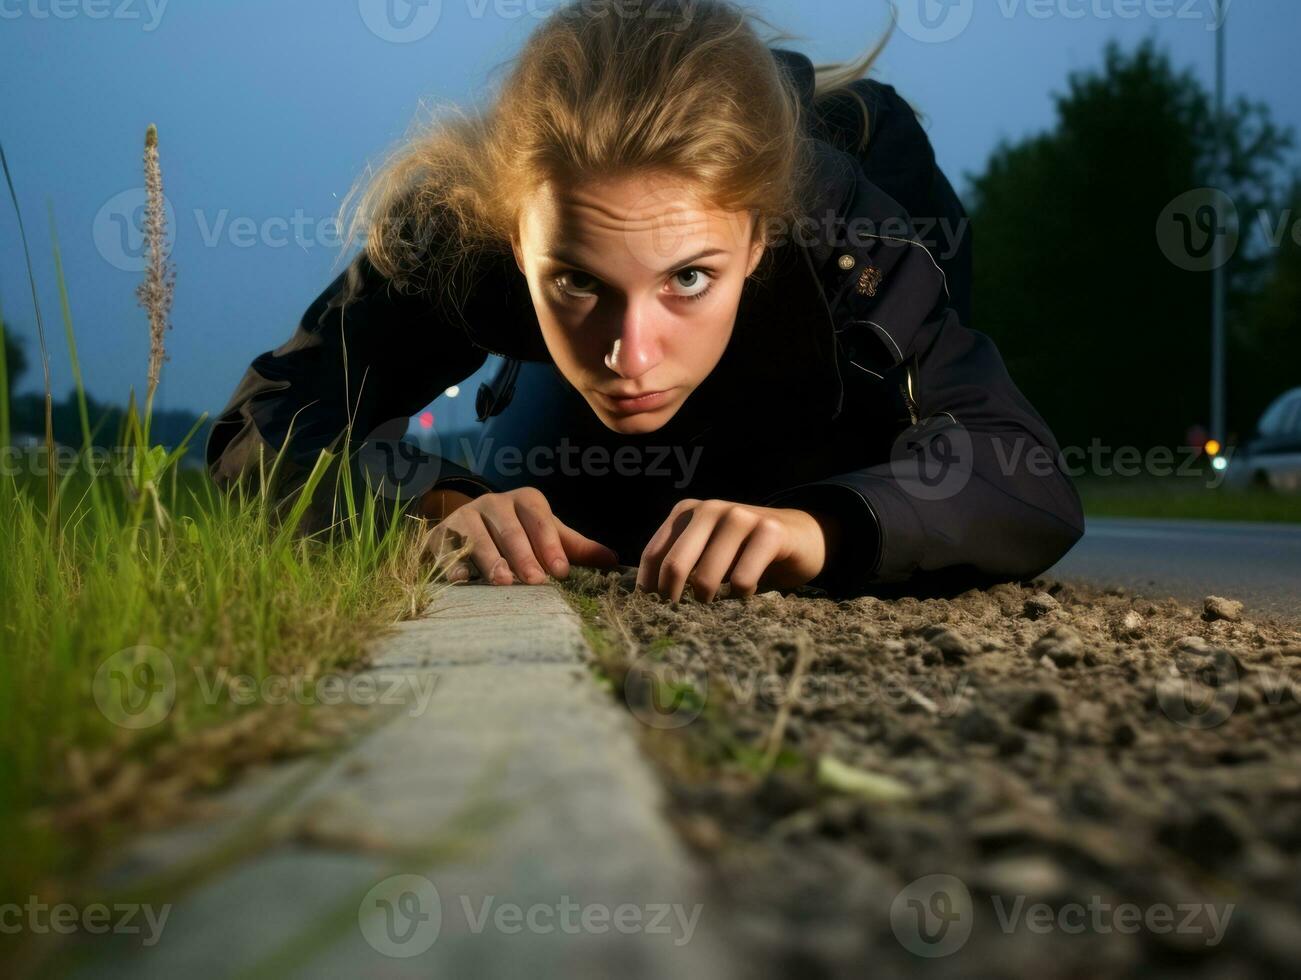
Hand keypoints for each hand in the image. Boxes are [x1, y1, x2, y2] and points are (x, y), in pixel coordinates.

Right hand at [423, 486, 619, 584]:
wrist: (467, 527)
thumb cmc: (517, 533)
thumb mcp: (546, 536)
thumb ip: (575, 548)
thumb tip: (614, 561)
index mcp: (523, 501)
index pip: (539, 519)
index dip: (550, 544)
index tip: (561, 571)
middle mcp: (493, 504)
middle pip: (509, 528)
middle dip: (523, 555)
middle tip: (535, 580)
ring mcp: (463, 518)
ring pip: (477, 537)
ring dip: (490, 559)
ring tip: (503, 581)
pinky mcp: (439, 535)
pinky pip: (445, 548)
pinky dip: (452, 563)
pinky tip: (461, 580)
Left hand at [636, 498, 839, 602]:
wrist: (804, 536)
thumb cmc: (747, 553)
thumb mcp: (708, 552)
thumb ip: (681, 565)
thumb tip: (645, 603)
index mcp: (687, 512)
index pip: (653, 555)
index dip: (649, 590)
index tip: (654, 614)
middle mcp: (710, 509)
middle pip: (674, 566)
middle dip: (674, 600)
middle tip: (684, 620)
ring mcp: (739, 517)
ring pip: (706, 577)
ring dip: (710, 603)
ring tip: (719, 606)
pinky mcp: (769, 531)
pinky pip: (742, 580)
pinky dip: (742, 596)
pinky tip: (748, 593)